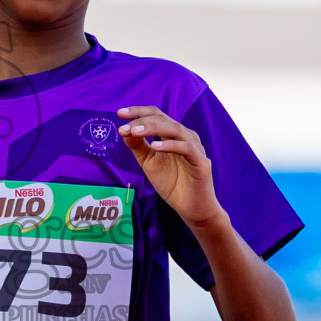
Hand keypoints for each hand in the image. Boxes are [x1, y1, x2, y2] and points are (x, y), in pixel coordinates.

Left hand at [117, 105, 224, 229]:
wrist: (191, 208)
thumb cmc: (172, 184)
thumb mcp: (149, 163)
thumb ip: (138, 147)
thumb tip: (124, 131)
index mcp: (173, 135)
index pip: (156, 115)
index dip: (139, 112)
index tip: (120, 113)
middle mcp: (185, 136)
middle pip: (163, 119)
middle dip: (141, 120)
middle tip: (123, 127)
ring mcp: (195, 148)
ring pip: (174, 129)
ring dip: (152, 128)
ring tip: (134, 132)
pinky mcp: (201, 162)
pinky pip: (186, 148)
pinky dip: (170, 145)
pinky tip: (155, 146)